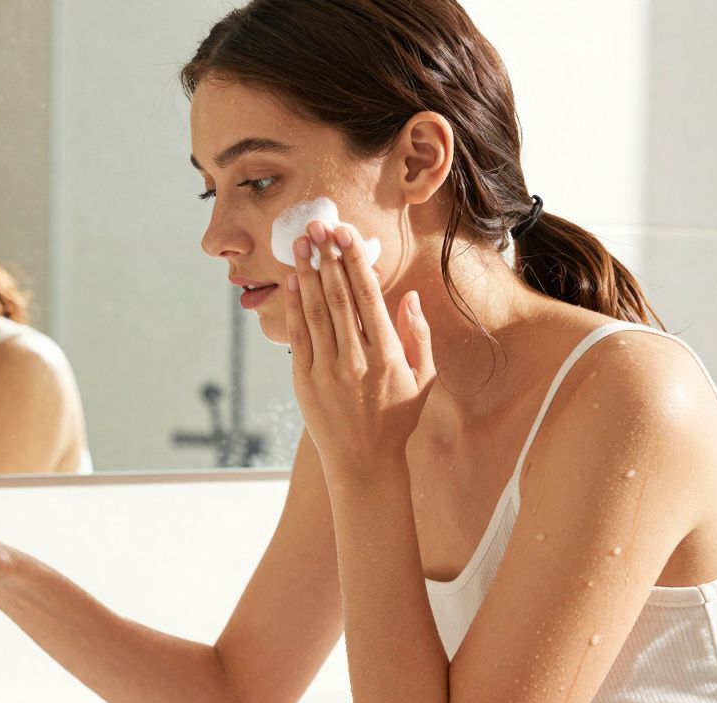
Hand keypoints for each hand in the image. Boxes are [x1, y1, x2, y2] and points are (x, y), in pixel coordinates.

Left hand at [283, 220, 435, 483]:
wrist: (364, 463)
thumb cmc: (398, 419)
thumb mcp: (424, 379)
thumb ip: (419, 336)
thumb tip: (410, 296)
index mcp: (389, 356)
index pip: (369, 298)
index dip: (356, 262)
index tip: (346, 234)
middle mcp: (357, 360)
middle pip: (339, 297)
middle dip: (328, 257)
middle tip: (318, 224)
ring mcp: (327, 370)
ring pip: (315, 312)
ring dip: (307, 273)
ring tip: (301, 243)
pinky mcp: (305, 380)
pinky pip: (298, 335)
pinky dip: (294, 306)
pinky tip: (293, 281)